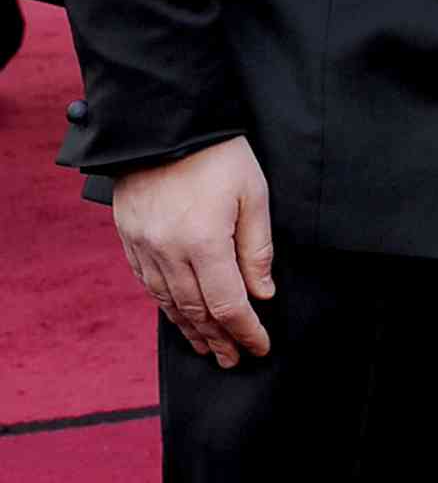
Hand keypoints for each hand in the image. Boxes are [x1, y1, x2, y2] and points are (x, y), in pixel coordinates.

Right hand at [112, 136, 273, 367]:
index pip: (227, 304)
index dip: (246, 331)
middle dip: (219, 339)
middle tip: (235, 359)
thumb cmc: (216, 152)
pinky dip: (166, 306)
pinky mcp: (129, 238)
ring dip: (191, 330)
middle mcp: (169, 253)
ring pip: (169, 303)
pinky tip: (178, 315)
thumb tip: (262, 293)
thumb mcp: (252, 192)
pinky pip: (148, 285)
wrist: (163, 123)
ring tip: (209, 347)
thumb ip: (257, 247)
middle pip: (196, 311)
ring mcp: (144, 248)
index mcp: (204, 242)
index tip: (261, 346)